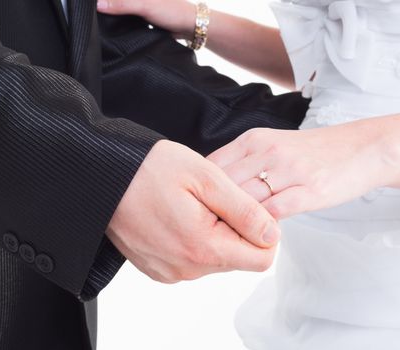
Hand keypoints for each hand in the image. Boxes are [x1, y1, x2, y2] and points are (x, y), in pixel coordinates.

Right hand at [97, 0, 195, 39]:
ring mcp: (140, 4)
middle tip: (92, 12)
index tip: (89, 4)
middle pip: (117, 0)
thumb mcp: (144, 5)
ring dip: (113, 12)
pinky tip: (113, 26)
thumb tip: (98, 4)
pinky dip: (120, 20)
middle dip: (106, 5)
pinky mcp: (142, 14)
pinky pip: (127, 16)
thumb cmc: (172, 12)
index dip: (103, 0)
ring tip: (99, 17)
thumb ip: (121, 4)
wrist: (190, 27)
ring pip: (121, 6)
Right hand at [108, 140, 280, 282]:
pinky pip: (189, 259)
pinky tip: (173, 215)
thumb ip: (244, 210)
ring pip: (213, 258)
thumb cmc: (149, 169)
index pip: (262, 258)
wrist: (102, 176)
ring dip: (211, 232)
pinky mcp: (156, 268)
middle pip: (236, 258)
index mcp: (203, 248)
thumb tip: (271, 235)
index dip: (262, 229)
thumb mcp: (206, 178)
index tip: (243, 205)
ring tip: (186, 204)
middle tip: (207, 198)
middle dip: (233, 229)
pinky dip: (190, 239)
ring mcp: (168, 271)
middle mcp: (186, 269)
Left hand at [207, 118, 399, 219]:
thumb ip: (240, 161)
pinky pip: (274, 212)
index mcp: (253, 140)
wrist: (358, 149)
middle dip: (212, 209)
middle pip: (225, 185)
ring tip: (225, 235)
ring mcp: (290, 170)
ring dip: (233, 220)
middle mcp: (268, 152)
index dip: (200, 190)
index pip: (212, 166)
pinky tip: (254, 234)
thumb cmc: (308, 152)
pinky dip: (260, 226)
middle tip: (205, 228)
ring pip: (246, 200)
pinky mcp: (310, 190)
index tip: (196, 207)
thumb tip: (208, 185)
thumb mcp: (268, 144)